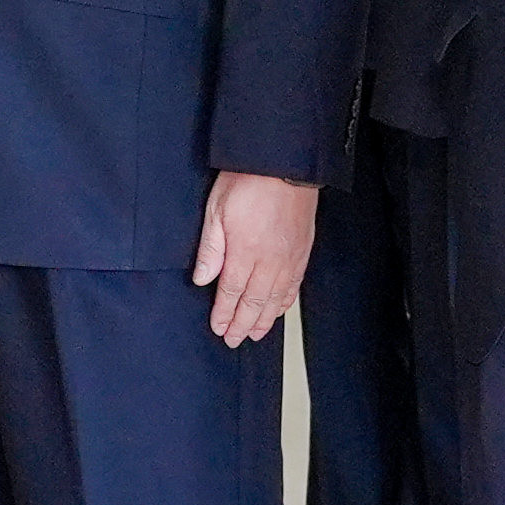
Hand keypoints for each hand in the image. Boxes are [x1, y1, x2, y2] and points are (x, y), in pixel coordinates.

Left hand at [194, 170, 318, 347]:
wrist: (285, 164)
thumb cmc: (249, 181)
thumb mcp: (216, 210)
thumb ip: (211, 248)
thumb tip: (202, 279)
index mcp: (245, 252)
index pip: (231, 292)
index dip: (224, 314)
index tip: (218, 328)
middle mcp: (269, 261)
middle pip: (253, 302)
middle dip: (241, 324)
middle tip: (233, 340)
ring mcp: (288, 258)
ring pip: (275, 299)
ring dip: (263, 320)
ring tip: (254, 334)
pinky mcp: (302, 251)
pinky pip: (293, 286)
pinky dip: (284, 303)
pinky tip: (278, 310)